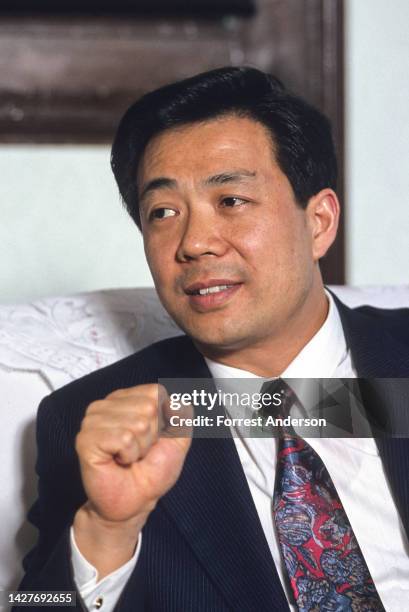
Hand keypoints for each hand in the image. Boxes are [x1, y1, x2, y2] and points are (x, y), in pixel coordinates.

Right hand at [75, 383, 191, 523]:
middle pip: (149, 406)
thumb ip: (182, 416)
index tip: (153, 438)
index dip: (163, 419)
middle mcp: (107, 404)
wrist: (135, 502)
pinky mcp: (86, 439)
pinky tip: (118, 461)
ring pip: (137, 423)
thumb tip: (178, 400)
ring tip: (128, 458)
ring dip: (140, 447)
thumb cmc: (152, 471)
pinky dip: (129, 455)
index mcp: (126, 398)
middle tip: (139, 451)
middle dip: (151, 435)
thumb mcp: (177, 440)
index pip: (156, 392)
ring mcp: (93, 420)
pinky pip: (124, 438)